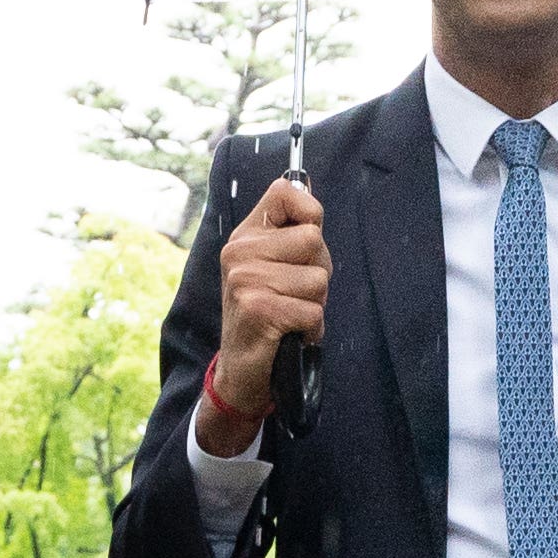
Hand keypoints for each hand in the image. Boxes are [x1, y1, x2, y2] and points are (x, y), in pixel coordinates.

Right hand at [203, 174, 329, 430]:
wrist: (242, 371)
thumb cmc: (269, 314)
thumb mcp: (276, 265)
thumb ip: (292, 230)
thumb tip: (306, 186)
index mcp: (245, 235)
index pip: (284, 191)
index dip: (309, 212)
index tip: (304, 242)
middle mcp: (239, 251)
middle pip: (313, 239)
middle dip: (317, 271)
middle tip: (294, 293)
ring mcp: (245, 279)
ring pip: (318, 278)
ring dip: (314, 304)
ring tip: (291, 313)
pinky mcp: (258, 309)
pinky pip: (313, 310)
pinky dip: (310, 328)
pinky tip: (289, 333)